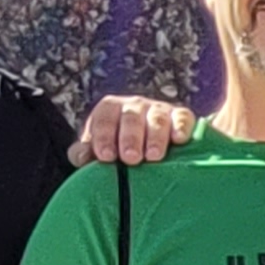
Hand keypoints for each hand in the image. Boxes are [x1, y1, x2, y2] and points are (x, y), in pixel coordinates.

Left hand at [72, 94, 198, 167]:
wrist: (148, 146)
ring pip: (157, 119)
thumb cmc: (118, 151)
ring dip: (155, 137)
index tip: (106, 156)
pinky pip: (182, 118)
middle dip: (130, 138)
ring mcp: (159, 110)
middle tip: (130, 158)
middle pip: (131, 118)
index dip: (104, 136)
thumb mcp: (99, 150)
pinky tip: (179, 140)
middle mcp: (134, 106)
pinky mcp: (181, 117)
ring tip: (153, 156)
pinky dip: (181, 127)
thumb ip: (85, 153)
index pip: (105, 118)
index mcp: (110, 109)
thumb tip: (81, 156)